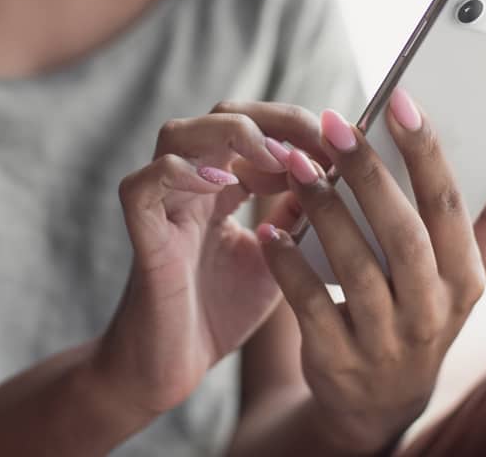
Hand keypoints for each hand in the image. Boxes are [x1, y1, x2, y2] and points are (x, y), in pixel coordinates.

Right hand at [94, 102, 324, 419]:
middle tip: (317, 141)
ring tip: (276, 158)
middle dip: (275, 120)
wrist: (172, 370)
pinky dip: (179, 173)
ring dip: (231, 135)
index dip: (299, 129)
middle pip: (222, 115)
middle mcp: (189, 185)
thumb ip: (297, 215)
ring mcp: (162, 206)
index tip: (342, 147)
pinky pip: (142, 184)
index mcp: (221, 186)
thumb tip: (338, 175)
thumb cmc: (219, 312)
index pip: (257, 127)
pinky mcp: (142, 235)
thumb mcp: (276, 257)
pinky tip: (223, 185)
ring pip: (177, 134)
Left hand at [256, 88, 485, 452]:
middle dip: (368, 174)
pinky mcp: (339, 358)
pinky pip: (310, 306)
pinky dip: (288, 266)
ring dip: (325, 211)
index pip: (451, 206)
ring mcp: (386, 339)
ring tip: (297, 166)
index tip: (399, 100)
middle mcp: (433, 311)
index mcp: (467, 278)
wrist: (380, 401)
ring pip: (355, 267)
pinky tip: (270, 229)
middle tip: (335, 125)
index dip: (427, 151)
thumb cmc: (424, 312)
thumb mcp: (467, 273)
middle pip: (403, 233)